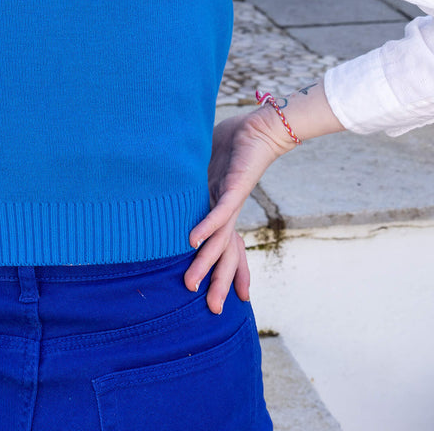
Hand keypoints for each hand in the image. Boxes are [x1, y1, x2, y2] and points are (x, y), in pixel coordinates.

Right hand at [185, 106, 295, 313]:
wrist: (262, 126)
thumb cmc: (235, 141)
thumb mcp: (207, 164)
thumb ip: (193, 178)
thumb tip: (171, 181)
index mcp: (225, 208)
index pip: (228, 246)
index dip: (230, 271)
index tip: (235, 298)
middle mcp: (230, 209)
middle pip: (226, 252)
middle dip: (219, 281)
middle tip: (212, 309)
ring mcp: (232, 199)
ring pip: (220, 239)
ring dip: (206, 262)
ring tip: (193, 284)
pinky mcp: (234, 185)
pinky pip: (220, 211)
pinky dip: (207, 226)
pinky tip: (194, 241)